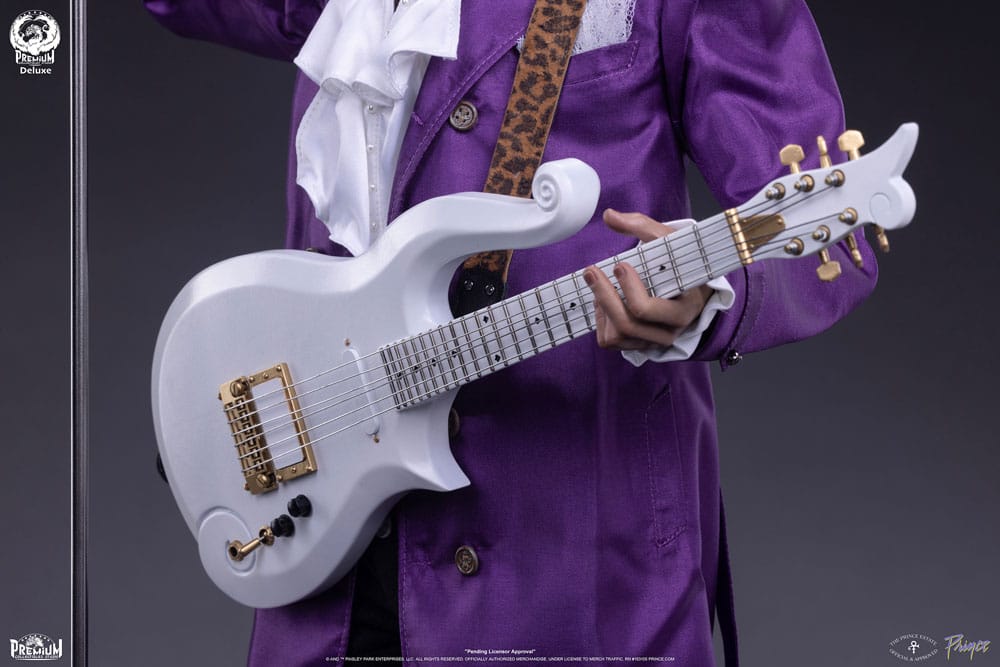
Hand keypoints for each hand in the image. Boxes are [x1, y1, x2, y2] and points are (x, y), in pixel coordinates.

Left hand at [583, 209, 713, 350]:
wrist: (690, 288)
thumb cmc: (680, 262)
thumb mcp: (669, 241)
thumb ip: (641, 226)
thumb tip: (609, 216)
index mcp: (684, 306)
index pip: (647, 309)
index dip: (628, 289)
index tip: (619, 265)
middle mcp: (670, 330)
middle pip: (627, 324)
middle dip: (604, 296)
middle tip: (591, 272)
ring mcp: (654, 341)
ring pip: (617, 335)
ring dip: (602, 308)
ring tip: (599, 285)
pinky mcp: (639, 345)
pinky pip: (611, 341)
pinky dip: (602, 321)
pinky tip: (604, 301)